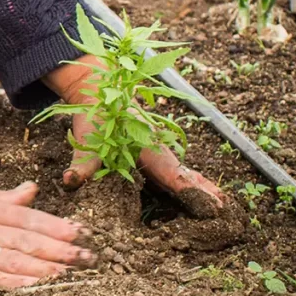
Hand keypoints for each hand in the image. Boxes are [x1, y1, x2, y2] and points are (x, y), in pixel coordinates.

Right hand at [0, 180, 93, 291]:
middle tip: (87, 255)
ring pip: (12, 259)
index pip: (24, 217)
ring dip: (43, 266)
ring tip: (69, 270)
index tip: (80, 231)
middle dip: (58, 248)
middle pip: (24, 239)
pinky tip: (35, 284)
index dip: (53, 225)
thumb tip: (30, 190)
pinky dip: (14, 281)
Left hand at [45, 56, 224, 215]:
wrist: (97, 87)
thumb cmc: (95, 114)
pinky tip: (194, 187)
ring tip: (220, 202)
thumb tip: (71, 181)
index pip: (172, 173)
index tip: (212, 204)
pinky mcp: (149, 148)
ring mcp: (154, 147)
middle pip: (181, 172)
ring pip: (178, 168)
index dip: (190, 189)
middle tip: (224, 208)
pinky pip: (170, 165)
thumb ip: (83, 162)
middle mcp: (155, 147)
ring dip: (197, 184)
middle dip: (201, 189)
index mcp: (144, 145)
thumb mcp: (87, 138)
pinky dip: (185, 176)